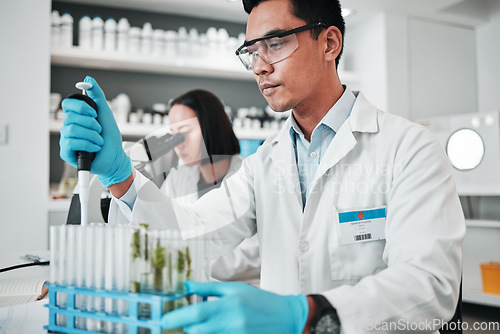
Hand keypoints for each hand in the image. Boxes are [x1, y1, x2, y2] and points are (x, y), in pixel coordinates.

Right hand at [59, 76, 131, 186]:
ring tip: (99, 141)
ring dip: (92, 135)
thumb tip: (88, 80)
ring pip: (71, 130)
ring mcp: (66, 139)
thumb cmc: (110, 137)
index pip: (68, 104)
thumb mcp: (106, 113)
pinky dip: (88, 145)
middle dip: (91, 123)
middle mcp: (68, 127)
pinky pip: (71, 143)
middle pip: (70, 117)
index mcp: (76, 117)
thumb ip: (97, 96)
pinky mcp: (66, 152)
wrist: (115, 157)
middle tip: (99, 130)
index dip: (82, 107)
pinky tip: (95, 148)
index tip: (94, 114)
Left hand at [161, 281, 308, 333]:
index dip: (176, 317)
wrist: (286, 317)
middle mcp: (231, 322)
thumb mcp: (235, 289)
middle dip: (187, 327)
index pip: (195, 312)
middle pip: (196, 331)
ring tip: (204, 325)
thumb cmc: (260, 301)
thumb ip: (209, 288)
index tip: (165, 319)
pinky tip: (214, 330)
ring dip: (199, 333)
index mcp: (229, 304)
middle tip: (187, 321)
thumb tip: (186, 285)